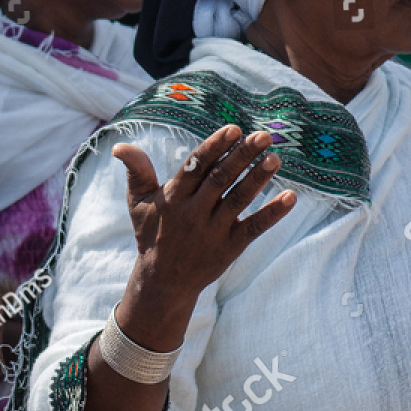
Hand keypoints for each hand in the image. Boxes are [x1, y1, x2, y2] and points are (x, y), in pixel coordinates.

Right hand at [75, 127, 295, 410]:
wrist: (162, 281)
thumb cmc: (152, 233)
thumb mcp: (139, 203)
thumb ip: (136, 171)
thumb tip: (119, 146)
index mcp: (172, 198)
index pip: (195, 167)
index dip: (214, 147)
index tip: (233, 129)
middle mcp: (192, 214)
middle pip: (220, 180)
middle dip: (242, 157)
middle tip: (263, 135)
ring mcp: (212, 232)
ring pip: (237, 201)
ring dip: (257, 180)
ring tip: (276, 158)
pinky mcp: (229, 248)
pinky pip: (253, 229)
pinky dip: (272, 214)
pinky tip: (290, 198)